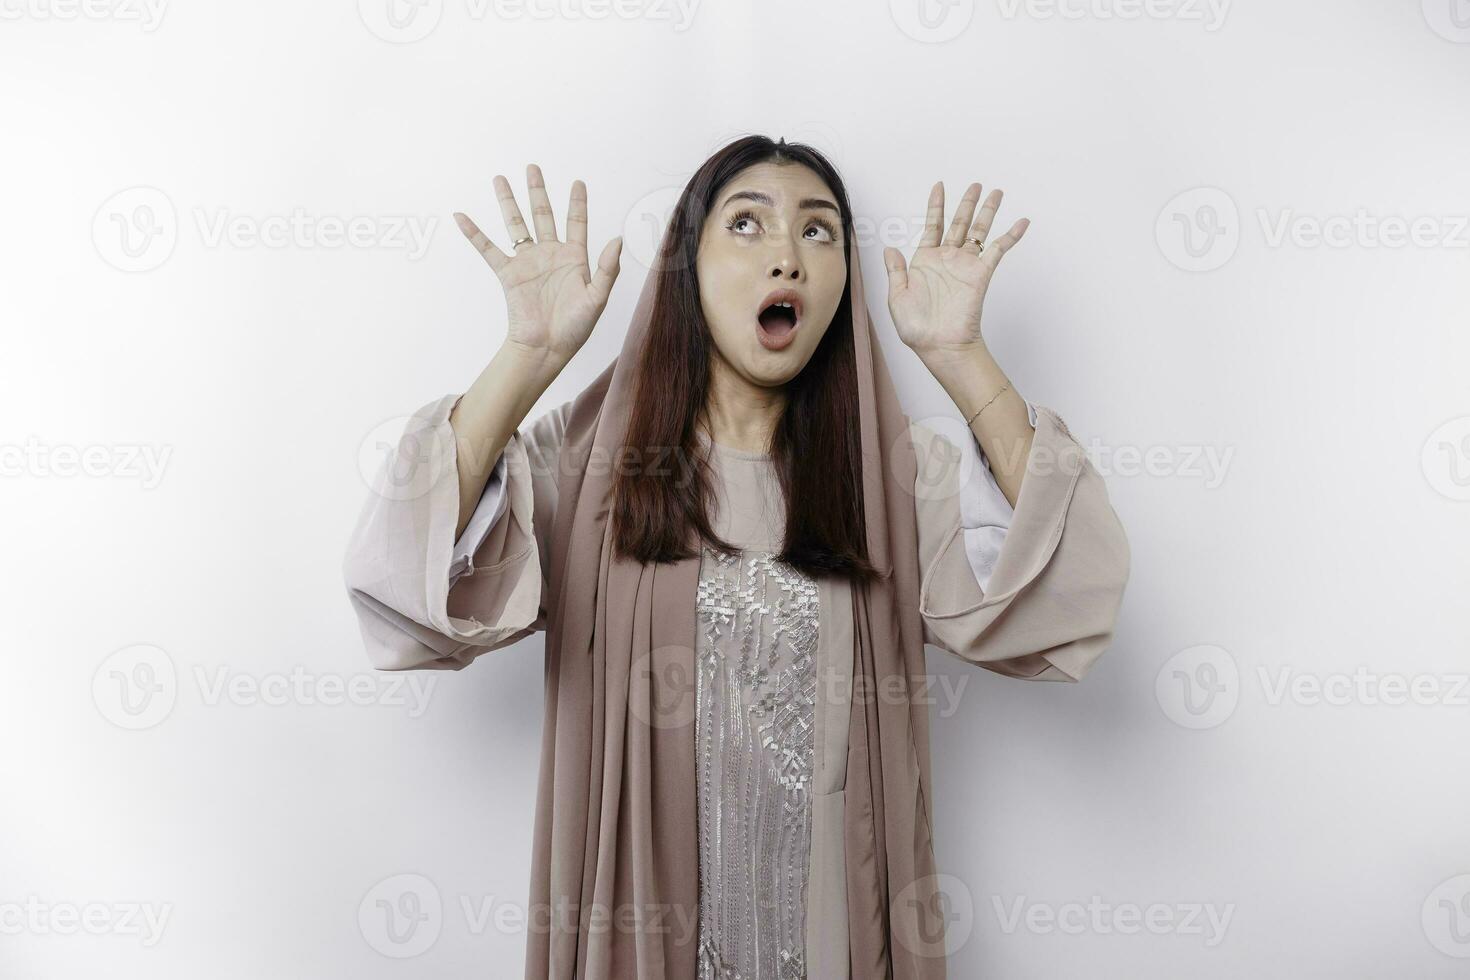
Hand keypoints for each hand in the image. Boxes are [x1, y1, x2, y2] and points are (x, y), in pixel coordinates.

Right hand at [454, 163, 622, 367]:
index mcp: (573, 258)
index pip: (576, 223)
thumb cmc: (575, 328)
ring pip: (516, 224)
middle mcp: (549, 255)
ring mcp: (528, 262)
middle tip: (532, 167)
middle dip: (538, 191)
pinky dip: (474, 233)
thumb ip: (607, 268)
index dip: (577, 203)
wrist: (547, 348)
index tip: (577, 182)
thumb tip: (617, 239)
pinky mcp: (509, 274)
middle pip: (543, 215)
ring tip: (500, 179)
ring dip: (508, 202)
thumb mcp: (597, 298)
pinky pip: (489, 249)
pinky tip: (461, 217)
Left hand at [883, 181, 1028, 358]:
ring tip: (997, 193)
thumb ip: (895, 271)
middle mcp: (948, 260)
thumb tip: (890, 249)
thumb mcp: (897, 297)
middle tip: (976, 184)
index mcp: (926, 261)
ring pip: (979, 231)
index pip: (933, 225)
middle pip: (960, 223)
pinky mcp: (981, 275)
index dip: (936, 205)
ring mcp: (965, 266)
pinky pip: (998, 250)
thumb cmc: (917, 327)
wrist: (938, 345)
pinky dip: (1010, 236)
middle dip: (968, 203)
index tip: (940, 186)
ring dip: (988, 211)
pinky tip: (1021, 222)